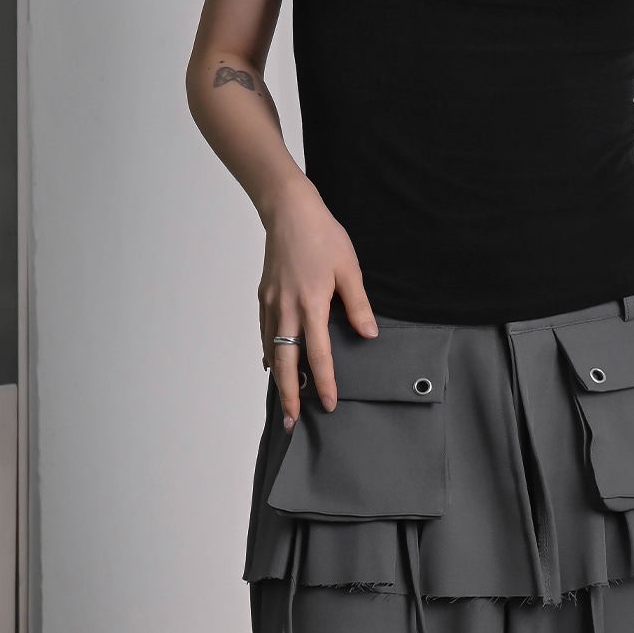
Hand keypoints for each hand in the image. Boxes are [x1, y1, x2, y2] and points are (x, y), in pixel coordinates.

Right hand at [258, 172, 376, 421]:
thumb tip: (368, 334)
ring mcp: (272, 304)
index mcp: (311, 304)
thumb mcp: (348, 268)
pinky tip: (273, 365)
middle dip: (289, 395)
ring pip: (273, 351)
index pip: (319, 354)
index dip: (325, 382)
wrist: (288, 210)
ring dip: (278, 379)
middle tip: (292, 422)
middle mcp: (287, 309)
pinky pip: (266, 334)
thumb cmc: (321, 235)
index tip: (329, 404)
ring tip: (283, 402)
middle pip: (286, 363)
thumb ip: (358, 305)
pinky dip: (269, 354)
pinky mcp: (265, 297)